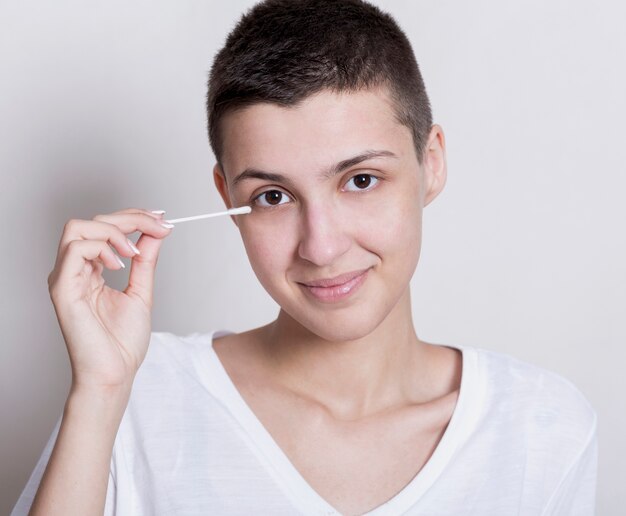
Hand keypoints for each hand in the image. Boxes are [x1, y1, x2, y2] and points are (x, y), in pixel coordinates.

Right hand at [47, 208, 173, 390]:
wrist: (115, 372)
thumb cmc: (122, 342)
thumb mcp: (141, 291)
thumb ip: (145, 260)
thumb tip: (155, 232)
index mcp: (90, 271)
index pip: (104, 228)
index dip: (133, 217)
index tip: (161, 218)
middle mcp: (74, 271)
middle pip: (92, 221)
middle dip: (130, 218)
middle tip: (157, 226)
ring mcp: (65, 278)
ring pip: (78, 228)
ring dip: (114, 232)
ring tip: (134, 252)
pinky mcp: (63, 289)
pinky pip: (75, 250)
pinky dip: (101, 248)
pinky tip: (120, 265)